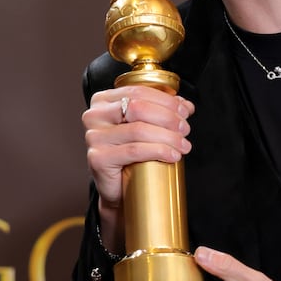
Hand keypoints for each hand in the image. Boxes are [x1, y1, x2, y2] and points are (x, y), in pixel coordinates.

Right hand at [83, 87, 193, 249]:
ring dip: (168, 137)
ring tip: (184, 145)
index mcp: (103, 101)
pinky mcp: (98, 158)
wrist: (119, 189)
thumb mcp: (147, 128)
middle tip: (185, 129)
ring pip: (139, 130)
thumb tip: (186, 106)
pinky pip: (134, 150)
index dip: (166, 100)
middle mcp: (94, 116)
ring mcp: (94, 137)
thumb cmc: (132, 156)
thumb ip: (163, 112)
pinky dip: (159, 151)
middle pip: (139, 108)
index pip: (138, 91)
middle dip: (168, 118)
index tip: (185, 112)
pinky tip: (173, 156)